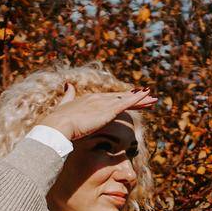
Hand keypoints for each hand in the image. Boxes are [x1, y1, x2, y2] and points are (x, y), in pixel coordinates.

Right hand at [37, 82, 157, 142]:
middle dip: (135, 98)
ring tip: (153, 99)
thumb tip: (68, 84)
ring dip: (141, 100)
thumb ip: (68, 94)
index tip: (132, 98)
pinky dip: (137, 100)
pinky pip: (126, 104)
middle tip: (148, 97)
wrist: (58, 125)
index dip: (122, 98)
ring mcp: (104, 103)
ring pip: (127, 100)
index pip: (111, 98)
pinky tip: (146, 97)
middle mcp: (98, 98)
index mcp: (90, 98)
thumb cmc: (58, 120)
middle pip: (121, 97)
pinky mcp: (107, 111)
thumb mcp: (64, 104)